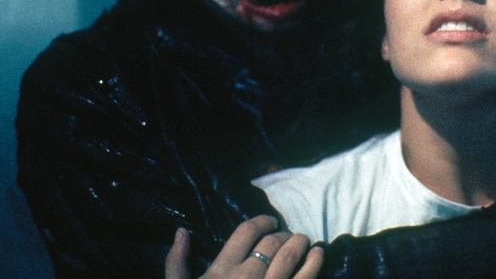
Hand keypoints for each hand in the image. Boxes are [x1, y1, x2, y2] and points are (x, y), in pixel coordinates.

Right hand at [166, 216, 323, 278]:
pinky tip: (319, 254)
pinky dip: (315, 262)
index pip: (247, 232)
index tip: (271, 222)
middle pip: (272, 242)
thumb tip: (182, 232)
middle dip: (283, 234)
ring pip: (290, 255)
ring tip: (304, 240)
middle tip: (289, 235)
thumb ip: (176, 263)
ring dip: (300, 243)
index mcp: (221, 271)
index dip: (263, 221)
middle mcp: (246, 277)